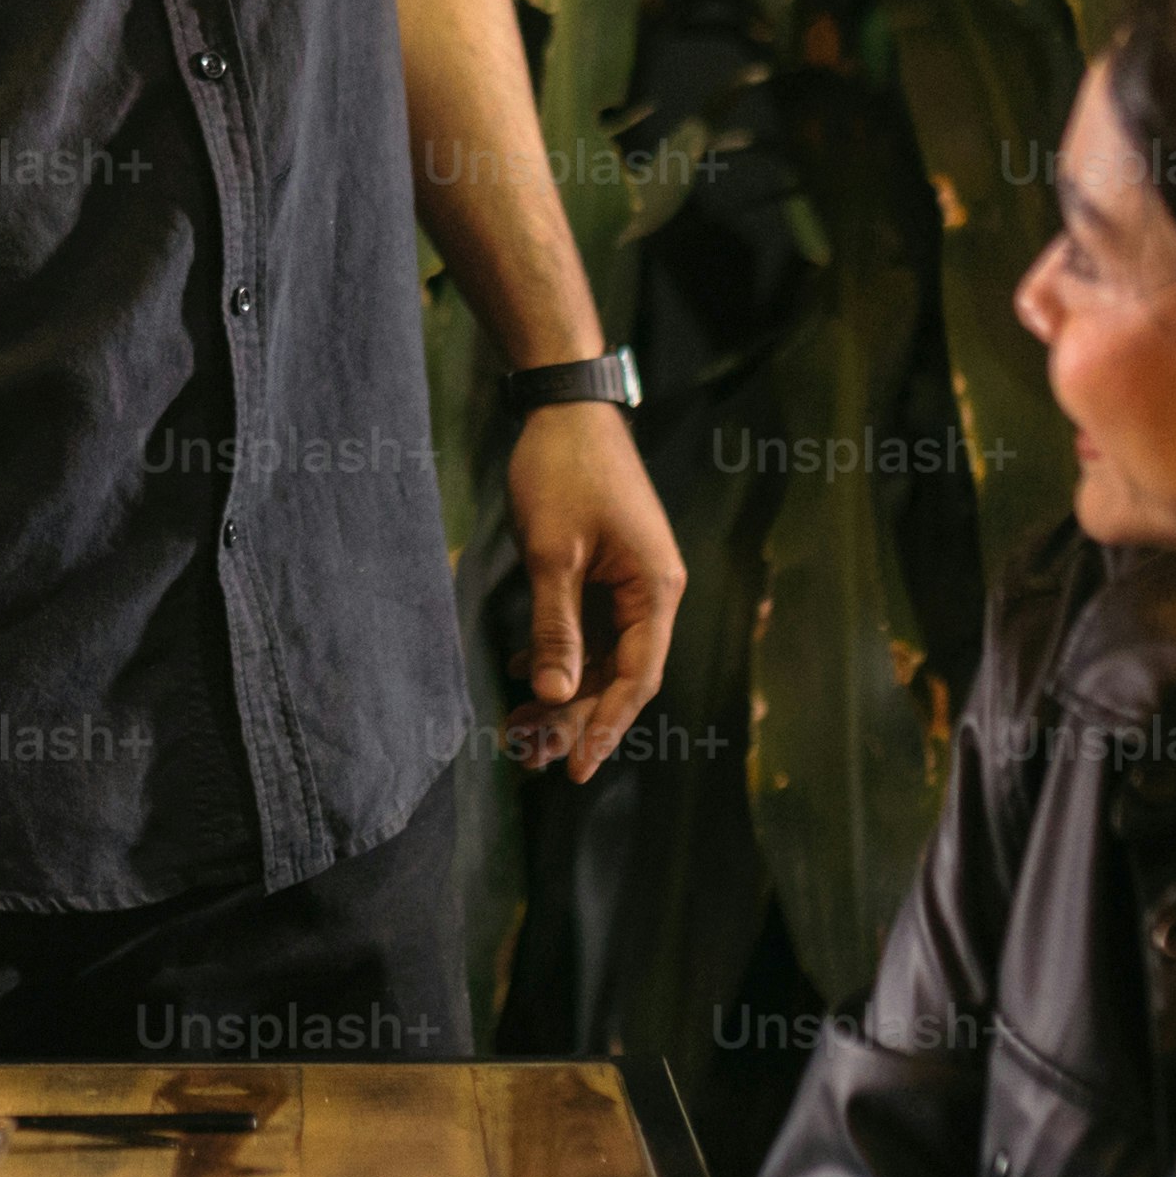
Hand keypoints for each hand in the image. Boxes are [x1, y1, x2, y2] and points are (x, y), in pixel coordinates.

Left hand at [497, 398, 679, 778]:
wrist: (566, 407)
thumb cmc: (563, 471)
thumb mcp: (552, 553)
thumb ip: (554, 626)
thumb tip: (553, 692)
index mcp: (654, 589)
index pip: (637, 679)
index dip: (604, 727)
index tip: (575, 770)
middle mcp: (653, 591)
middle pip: (621, 675)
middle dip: (576, 718)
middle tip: (530, 756)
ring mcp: (631, 580)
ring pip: (603, 656)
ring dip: (565, 691)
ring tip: (520, 727)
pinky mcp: (608, 569)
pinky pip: (590, 629)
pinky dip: (559, 654)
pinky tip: (520, 674)